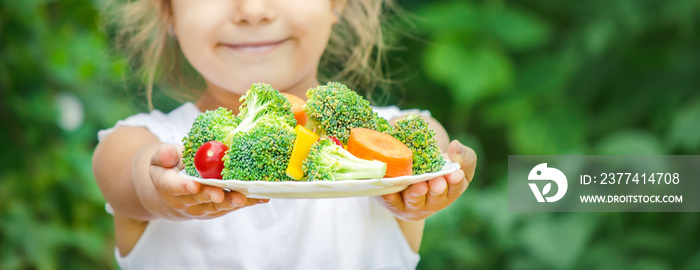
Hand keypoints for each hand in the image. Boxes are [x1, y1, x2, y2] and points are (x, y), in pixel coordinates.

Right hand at [142, 144, 267, 220]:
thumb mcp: (161, 158)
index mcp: (167, 185)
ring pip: (217, 206)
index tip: (193, 185)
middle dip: (211, 196)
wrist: (171, 194)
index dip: (183, 186)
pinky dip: (246, 202)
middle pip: (199, 199)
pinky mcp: (217, 210)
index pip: (173, 187)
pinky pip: (231, 206)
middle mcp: (184, 201)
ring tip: (244, 198)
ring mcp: (201, 208)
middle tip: (221, 195)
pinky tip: (260, 198)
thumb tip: (169, 154)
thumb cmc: (169, 169)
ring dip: (231, 202)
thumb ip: (164, 155)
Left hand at [380, 140, 475, 220]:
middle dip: (437, 189)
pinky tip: (389, 193)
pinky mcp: (397, 205)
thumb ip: (462, 155)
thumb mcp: (453, 161)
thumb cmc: (437, 169)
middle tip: (437, 182)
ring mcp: (415, 205)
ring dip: (417, 194)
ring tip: (419, 186)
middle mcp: (434, 201)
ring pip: (415, 201)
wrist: (412, 177)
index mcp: (450, 190)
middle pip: (436, 197)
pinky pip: (394, 203)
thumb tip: (455, 145)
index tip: (455, 173)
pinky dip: (392, 199)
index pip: (456, 187)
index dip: (456, 181)